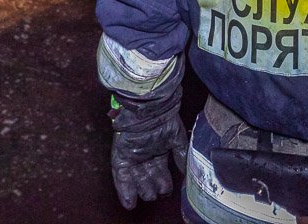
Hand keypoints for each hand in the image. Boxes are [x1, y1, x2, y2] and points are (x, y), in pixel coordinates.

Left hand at [108, 90, 187, 209]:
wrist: (149, 106)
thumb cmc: (164, 118)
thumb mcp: (177, 138)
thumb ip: (181, 156)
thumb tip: (187, 173)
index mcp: (157, 151)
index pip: (159, 173)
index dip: (162, 185)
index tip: (166, 192)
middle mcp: (144, 155)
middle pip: (147, 178)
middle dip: (152, 188)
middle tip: (156, 193)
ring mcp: (131, 155)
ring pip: (134, 179)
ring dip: (139, 191)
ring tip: (145, 199)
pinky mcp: (120, 155)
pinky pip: (120, 176)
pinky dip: (124, 189)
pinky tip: (129, 202)